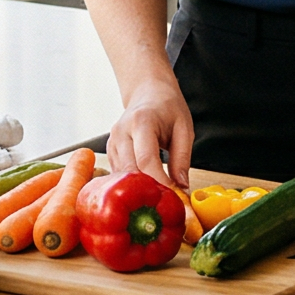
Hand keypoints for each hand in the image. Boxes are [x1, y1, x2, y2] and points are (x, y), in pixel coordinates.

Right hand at [106, 74, 193, 188]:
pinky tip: (145, 190)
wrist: (147, 91)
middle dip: (147, 191)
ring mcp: (112, 142)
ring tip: (157, 198)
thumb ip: (182, 159)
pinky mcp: (110, 151)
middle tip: (166, 203)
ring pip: (120, 176)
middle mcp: (121, 132)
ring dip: (137, 190)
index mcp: (142, 122)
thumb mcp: (184, 128)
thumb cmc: (167, 107)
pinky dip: (131, 185)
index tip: (172, 197)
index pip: (146, 159)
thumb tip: (181, 189)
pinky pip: (118, 174)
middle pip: (129, 171)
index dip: (158, 182)